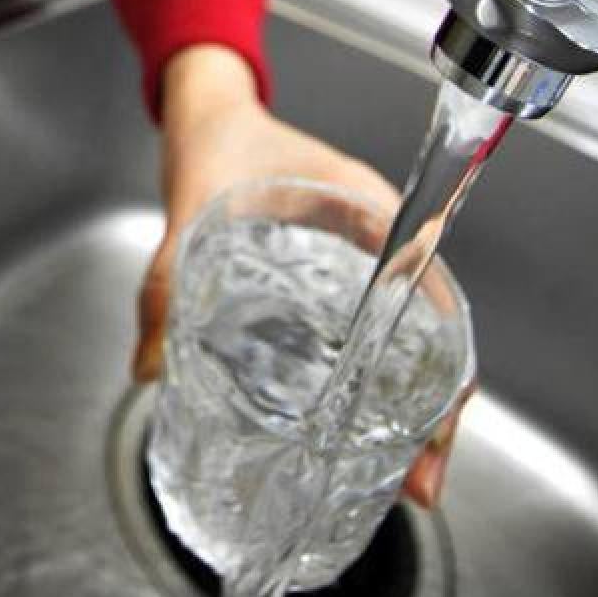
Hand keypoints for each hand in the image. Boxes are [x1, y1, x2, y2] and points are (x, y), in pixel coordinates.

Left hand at [136, 44, 465, 506]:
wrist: (208, 113)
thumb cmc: (220, 142)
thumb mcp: (194, 208)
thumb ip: (166, 282)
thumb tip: (149, 370)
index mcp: (372, 217)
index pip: (437, 304)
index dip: (448, 375)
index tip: (437, 435)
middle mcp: (380, 246)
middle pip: (432, 342)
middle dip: (432, 415)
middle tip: (420, 483)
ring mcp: (360, 267)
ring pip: (406, 348)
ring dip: (407, 409)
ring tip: (399, 476)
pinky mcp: (332, 283)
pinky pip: (367, 339)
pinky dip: (371, 385)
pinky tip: (353, 428)